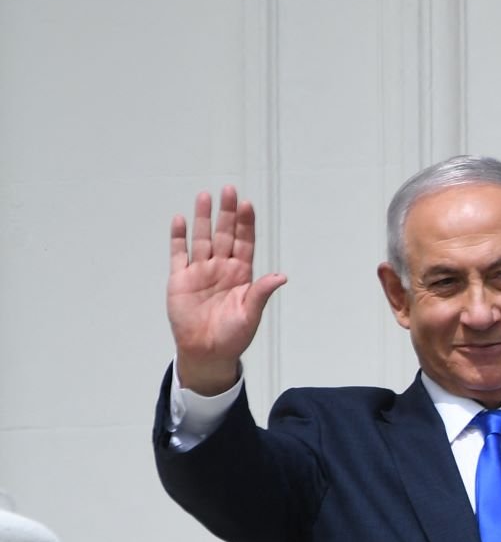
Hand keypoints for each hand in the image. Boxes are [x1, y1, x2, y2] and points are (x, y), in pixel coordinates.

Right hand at [167, 187, 286, 392]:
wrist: (206, 352)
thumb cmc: (233, 335)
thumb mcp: (251, 314)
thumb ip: (261, 292)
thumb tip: (281, 277)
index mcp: (241, 275)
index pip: (244, 243)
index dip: (245, 224)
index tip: (247, 205)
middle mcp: (221, 268)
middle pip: (224, 235)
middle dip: (227, 213)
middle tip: (229, 190)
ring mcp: (200, 272)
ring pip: (202, 238)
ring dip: (204, 218)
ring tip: (205, 196)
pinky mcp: (180, 279)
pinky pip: (179, 254)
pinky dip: (179, 237)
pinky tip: (180, 220)